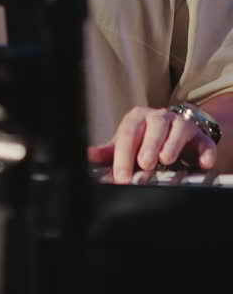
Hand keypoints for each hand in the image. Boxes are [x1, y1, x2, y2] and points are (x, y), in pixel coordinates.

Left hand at [88, 105, 217, 183]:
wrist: (172, 131)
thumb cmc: (144, 138)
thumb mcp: (126, 143)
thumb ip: (109, 151)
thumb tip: (88, 155)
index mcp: (137, 118)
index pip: (128, 133)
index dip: (123, 155)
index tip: (121, 176)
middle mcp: (159, 117)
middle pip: (154, 127)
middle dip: (149, 146)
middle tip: (145, 164)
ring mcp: (181, 125)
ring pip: (178, 129)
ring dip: (172, 144)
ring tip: (166, 159)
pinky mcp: (199, 137)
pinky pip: (204, 142)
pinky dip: (205, 152)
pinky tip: (203, 163)